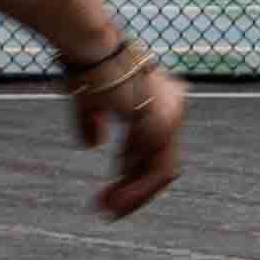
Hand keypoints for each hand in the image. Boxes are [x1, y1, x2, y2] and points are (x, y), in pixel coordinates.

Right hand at [68, 40, 186, 216]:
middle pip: (162, 164)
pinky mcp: (158, 122)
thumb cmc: (86, 65)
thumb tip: (93, 145)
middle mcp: (173, 109)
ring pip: (160, 170)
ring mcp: (169, 115)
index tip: (111, 195)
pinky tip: (114, 195)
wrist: (88, 47)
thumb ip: (92, 123)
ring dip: (134, 194)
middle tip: (109, 211)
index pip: (154, 149)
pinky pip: (153, 165)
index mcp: (161, 101)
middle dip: (136, 191)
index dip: (134, 175)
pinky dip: (135, 185)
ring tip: (108, 209)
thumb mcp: (89, 100)